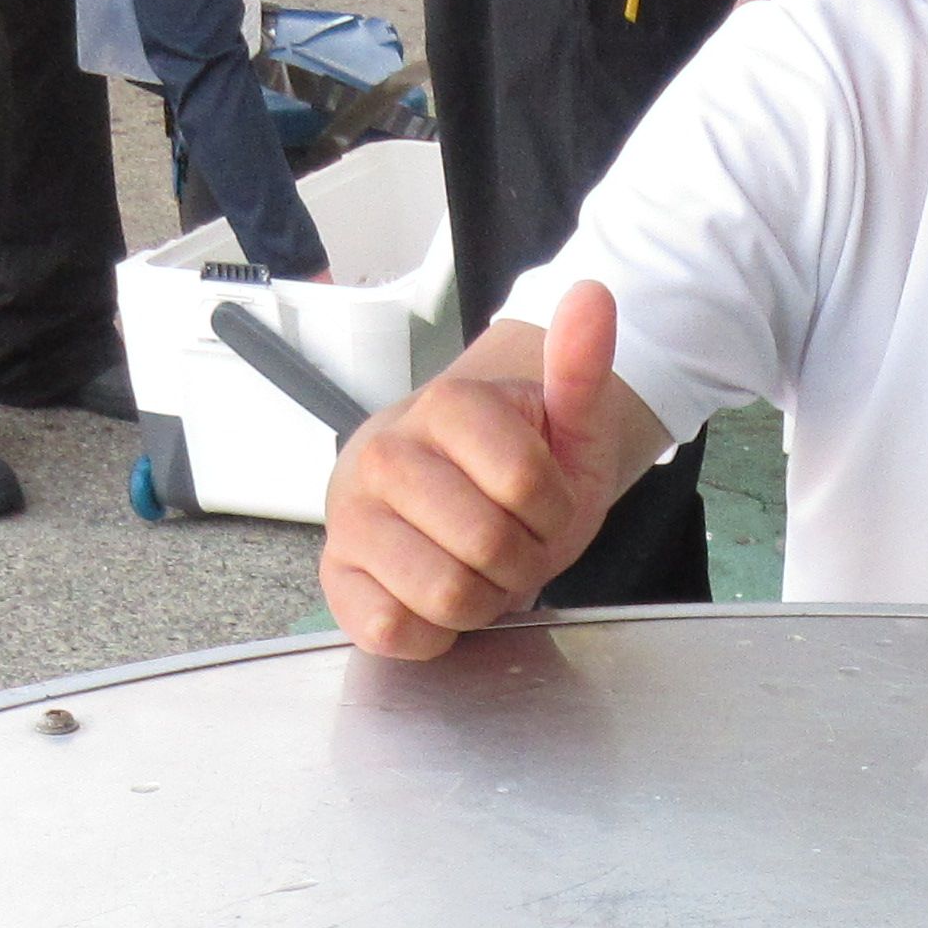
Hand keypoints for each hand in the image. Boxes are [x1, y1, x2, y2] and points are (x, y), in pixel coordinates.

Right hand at [320, 286, 638, 659]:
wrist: (446, 507)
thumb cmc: (512, 477)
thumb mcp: (566, 428)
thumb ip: (581, 368)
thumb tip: (592, 294)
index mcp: (446, 406)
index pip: (528, 485)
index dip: (552, 514)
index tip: (540, 505)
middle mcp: (384, 455)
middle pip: (488, 546)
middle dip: (520, 562)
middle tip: (509, 546)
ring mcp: (350, 517)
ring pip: (446, 595)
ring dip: (482, 601)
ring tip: (474, 571)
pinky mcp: (335, 578)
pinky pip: (395, 630)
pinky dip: (434, 633)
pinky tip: (434, 599)